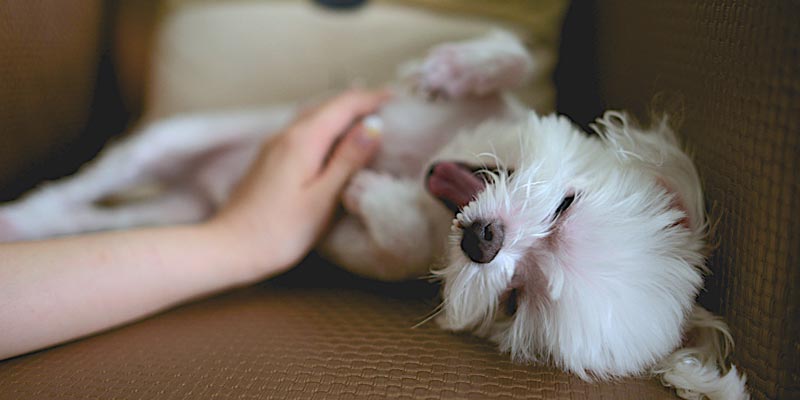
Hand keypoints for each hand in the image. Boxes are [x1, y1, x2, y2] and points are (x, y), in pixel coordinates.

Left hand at [210, 89, 388, 277]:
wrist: (229, 248)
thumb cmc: (280, 231)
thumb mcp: (323, 198)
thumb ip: (348, 160)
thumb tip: (374, 125)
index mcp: (303, 140)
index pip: (344, 105)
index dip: (373, 98)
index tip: (399, 99)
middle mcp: (287, 134)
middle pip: (328, 104)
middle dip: (359, 101)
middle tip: (390, 105)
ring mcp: (274, 145)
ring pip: (314, 115)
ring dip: (342, 112)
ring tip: (368, 117)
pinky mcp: (269, 158)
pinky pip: (304, 129)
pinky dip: (326, 126)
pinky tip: (335, 140)